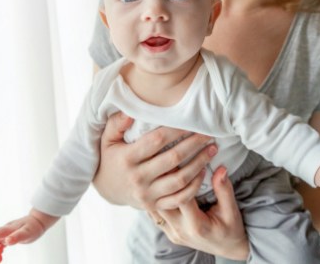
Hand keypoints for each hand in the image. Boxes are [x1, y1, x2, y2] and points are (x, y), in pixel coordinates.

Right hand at [0, 210, 54, 263]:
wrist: (40, 221)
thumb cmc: (34, 226)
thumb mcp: (27, 232)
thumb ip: (17, 236)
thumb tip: (7, 241)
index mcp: (9, 228)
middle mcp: (6, 230)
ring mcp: (7, 233)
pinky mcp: (9, 236)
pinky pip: (0, 244)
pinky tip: (0, 258)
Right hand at [93, 111, 218, 209]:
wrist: (107, 189)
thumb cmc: (111, 157)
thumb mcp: (107, 139)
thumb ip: (116, 123)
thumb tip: (130, 112)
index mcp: (127, 158)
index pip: (156, 141)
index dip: (176, 130)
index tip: (191, 122)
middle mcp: (138, 178)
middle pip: (173, 159)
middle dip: (194, 144)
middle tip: (208, 134)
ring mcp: (147, 195)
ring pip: (180, 180)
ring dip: (199, 163)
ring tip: (212, 150)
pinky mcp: (155, 206)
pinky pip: (180, 199)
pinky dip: (194, 186)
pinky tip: (203, 171)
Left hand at [149, 167, 249, 260]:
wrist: (228, 248)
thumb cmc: (231, 229)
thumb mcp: (232, 210)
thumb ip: (224, 190)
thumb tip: (220, 169)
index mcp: (197, 226)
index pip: (182, 198)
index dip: (183, 178)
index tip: (184, 160)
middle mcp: (180, 231)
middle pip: (162, 203)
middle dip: (163, 182)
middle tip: (165, 161)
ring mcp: (173, 233)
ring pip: (155, 208)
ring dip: (157, 190)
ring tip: (160, 170)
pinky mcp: (169, 231)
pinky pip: (157, 214)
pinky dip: (157, 198)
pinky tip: (159, 184)